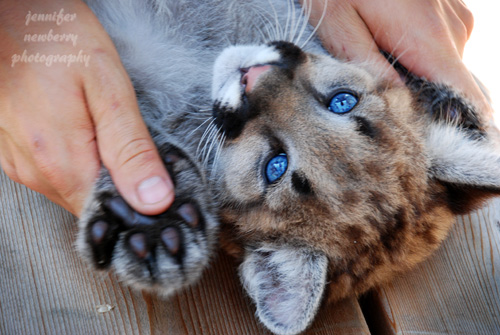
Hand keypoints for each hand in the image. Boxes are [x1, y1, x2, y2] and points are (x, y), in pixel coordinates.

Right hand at [0, 0, 173, 215]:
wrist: (9, 14)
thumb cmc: (57, 40)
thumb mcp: (109, 89)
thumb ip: (132, 150)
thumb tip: (155, 200)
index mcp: (61, 161)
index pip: (109, 214)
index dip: (138, 206)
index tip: (158, 188)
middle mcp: (35, 172)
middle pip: (93, 204)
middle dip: (123, 189)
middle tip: (140, 153)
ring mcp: (20, 164)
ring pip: (75, 191)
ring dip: (101, 175)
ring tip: (113, 138)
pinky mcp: (15, 153)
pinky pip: (56, 175)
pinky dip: (80, 164)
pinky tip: (89, 137)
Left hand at [304, 0, 492, 116]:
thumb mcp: (338, 23)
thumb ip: (367, 66)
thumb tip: (392, 107)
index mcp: (428, 39)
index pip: (468, 100)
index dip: (464, 134)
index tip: (449, 162)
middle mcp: (453, 30)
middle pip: (456, 90)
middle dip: (430, 112)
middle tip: (391, 123)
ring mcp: (454, 17)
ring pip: (445, 69)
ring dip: (419, 83)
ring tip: (381, 82)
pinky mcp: (446, 10)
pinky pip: (440, 48)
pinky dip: (419, 61)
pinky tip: (389, 55)